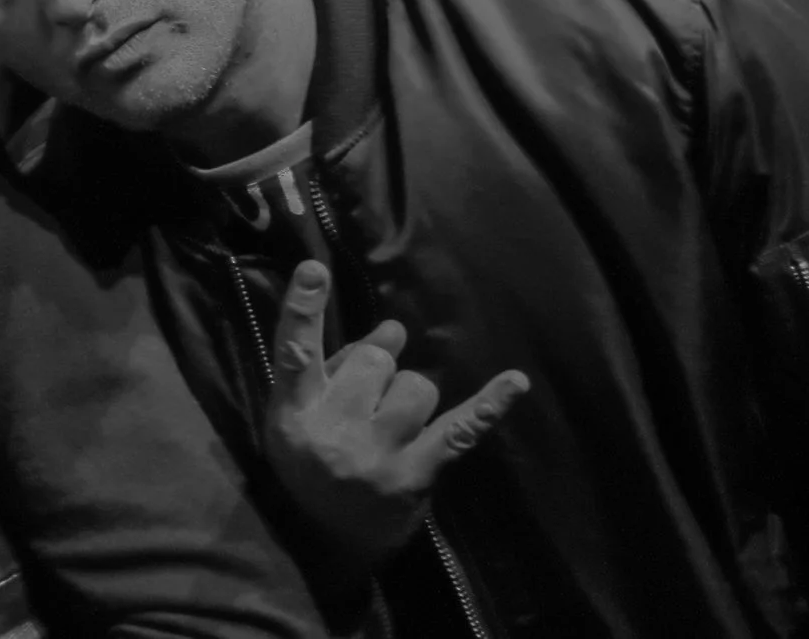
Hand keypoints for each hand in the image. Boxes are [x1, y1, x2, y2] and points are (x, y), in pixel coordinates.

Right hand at [262, 261, 528, 572]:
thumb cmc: (309, 465)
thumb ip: (335, 371)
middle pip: (373, 362)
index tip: (314, 267)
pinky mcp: (417, 475)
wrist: (325, 542)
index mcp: (293, 413)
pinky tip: (515, 381)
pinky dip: (488, 405)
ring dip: (409, 395)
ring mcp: (377, 455)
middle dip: (376, 369)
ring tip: (391, 422)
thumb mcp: (299, 417)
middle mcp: (332, 431)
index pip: (294, 352)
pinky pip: (459, 429)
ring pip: (416, 386)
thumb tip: (392, 329)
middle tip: (365, 397)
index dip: (302, 309)